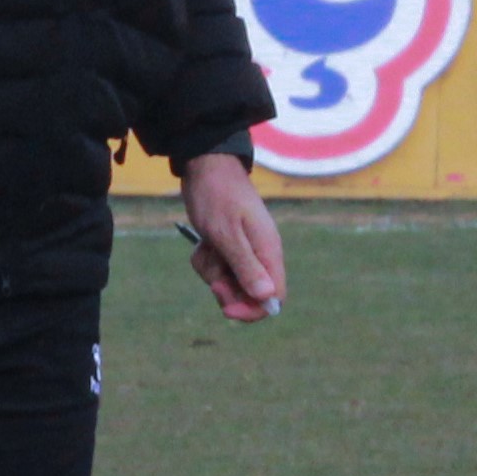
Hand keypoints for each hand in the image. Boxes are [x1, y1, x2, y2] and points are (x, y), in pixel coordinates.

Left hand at [181, 152, 284, 321]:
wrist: (204, 166)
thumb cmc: (217, 196)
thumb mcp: (227, 234)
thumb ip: (247, 266)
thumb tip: (267, 297)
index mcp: (268, 251)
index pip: (274, 297)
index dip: (253, 309)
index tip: (227, 309)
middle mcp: (262, 254)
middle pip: (250, 294)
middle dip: (227, 291)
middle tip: (211, 277)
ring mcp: (246, 250)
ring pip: (230, 282)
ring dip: (212, 272)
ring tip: (206, 248)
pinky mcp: (231, 247)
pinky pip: (219, 268)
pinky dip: (207, 261)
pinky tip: (203, 244)